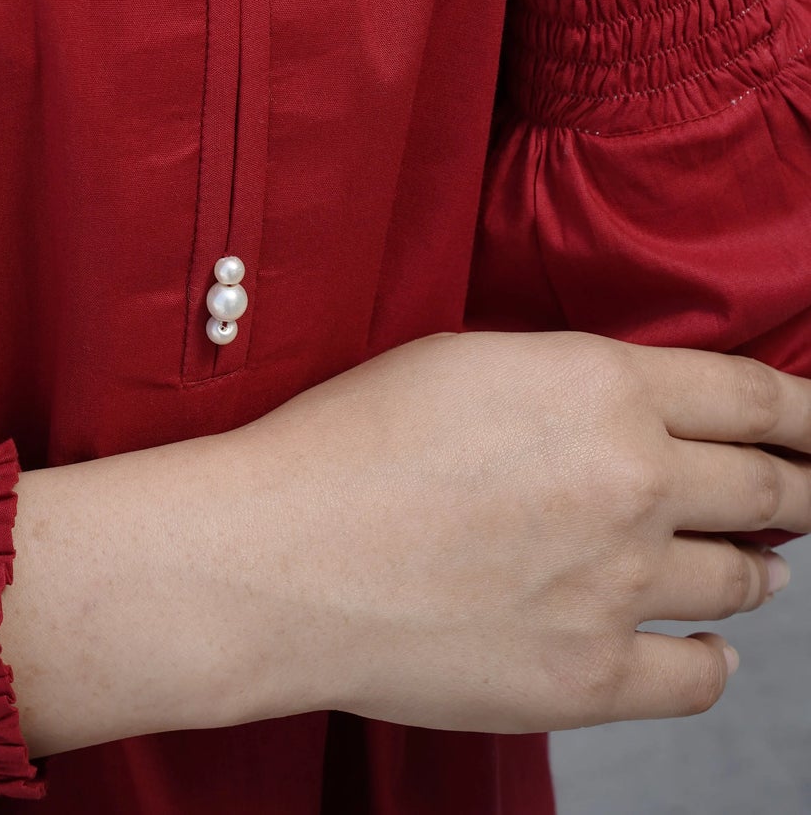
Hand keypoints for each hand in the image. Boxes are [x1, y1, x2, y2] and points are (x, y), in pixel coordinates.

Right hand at [0, 333, 808, 753]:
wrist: (281, 555)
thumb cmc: (351, 440)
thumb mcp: (475, 360)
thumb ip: (584, 380)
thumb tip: (659, 415)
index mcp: (605, 389)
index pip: (758, 397)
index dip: (809, 413)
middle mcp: (634, 483)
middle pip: (772, 489)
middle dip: (796, 488)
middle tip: (801, 492)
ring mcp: (619, 586)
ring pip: (742, 580)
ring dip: (752, 569)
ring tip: (747, 564)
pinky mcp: (592, 677)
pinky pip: (698, 676)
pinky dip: (711, 658)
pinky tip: (704, 645)